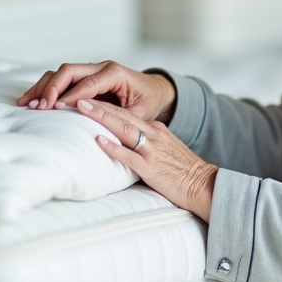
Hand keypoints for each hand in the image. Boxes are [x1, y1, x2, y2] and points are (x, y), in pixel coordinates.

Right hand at [17, 61, 176, 122]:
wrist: (154, 91)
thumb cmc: (148, 102)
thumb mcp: (140, 112)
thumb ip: (120, 116)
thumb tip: (97, 121)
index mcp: (116, 73)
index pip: (89, 83)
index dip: (71, 96)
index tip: (55, 108)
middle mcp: (101, 67)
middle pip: (69, 70)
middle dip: (51, 88)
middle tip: (38, 107)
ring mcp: (91, 70)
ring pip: (61, 72)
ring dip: (42, 87)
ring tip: (26, 104)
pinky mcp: (84, 77)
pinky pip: (61, 79)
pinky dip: (45, 88)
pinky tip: (32, 100)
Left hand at [77, 98, 216, 221]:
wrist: (204, 185)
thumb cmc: (183, 171)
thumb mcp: (165, 149)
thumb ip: (146, 143)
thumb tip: (122, 143)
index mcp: (156, 130)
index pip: (127, 113)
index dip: (105, 105)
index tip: (86, 98)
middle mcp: (154, 135)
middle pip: (123, 115)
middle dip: (99, 105)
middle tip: (77, 96)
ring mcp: (153, 151)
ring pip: (125, 129)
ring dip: (102, 117)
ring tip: (83, 109)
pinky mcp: (152, 168)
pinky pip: (130, 156)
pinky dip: (114, 147)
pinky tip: (100, 141)